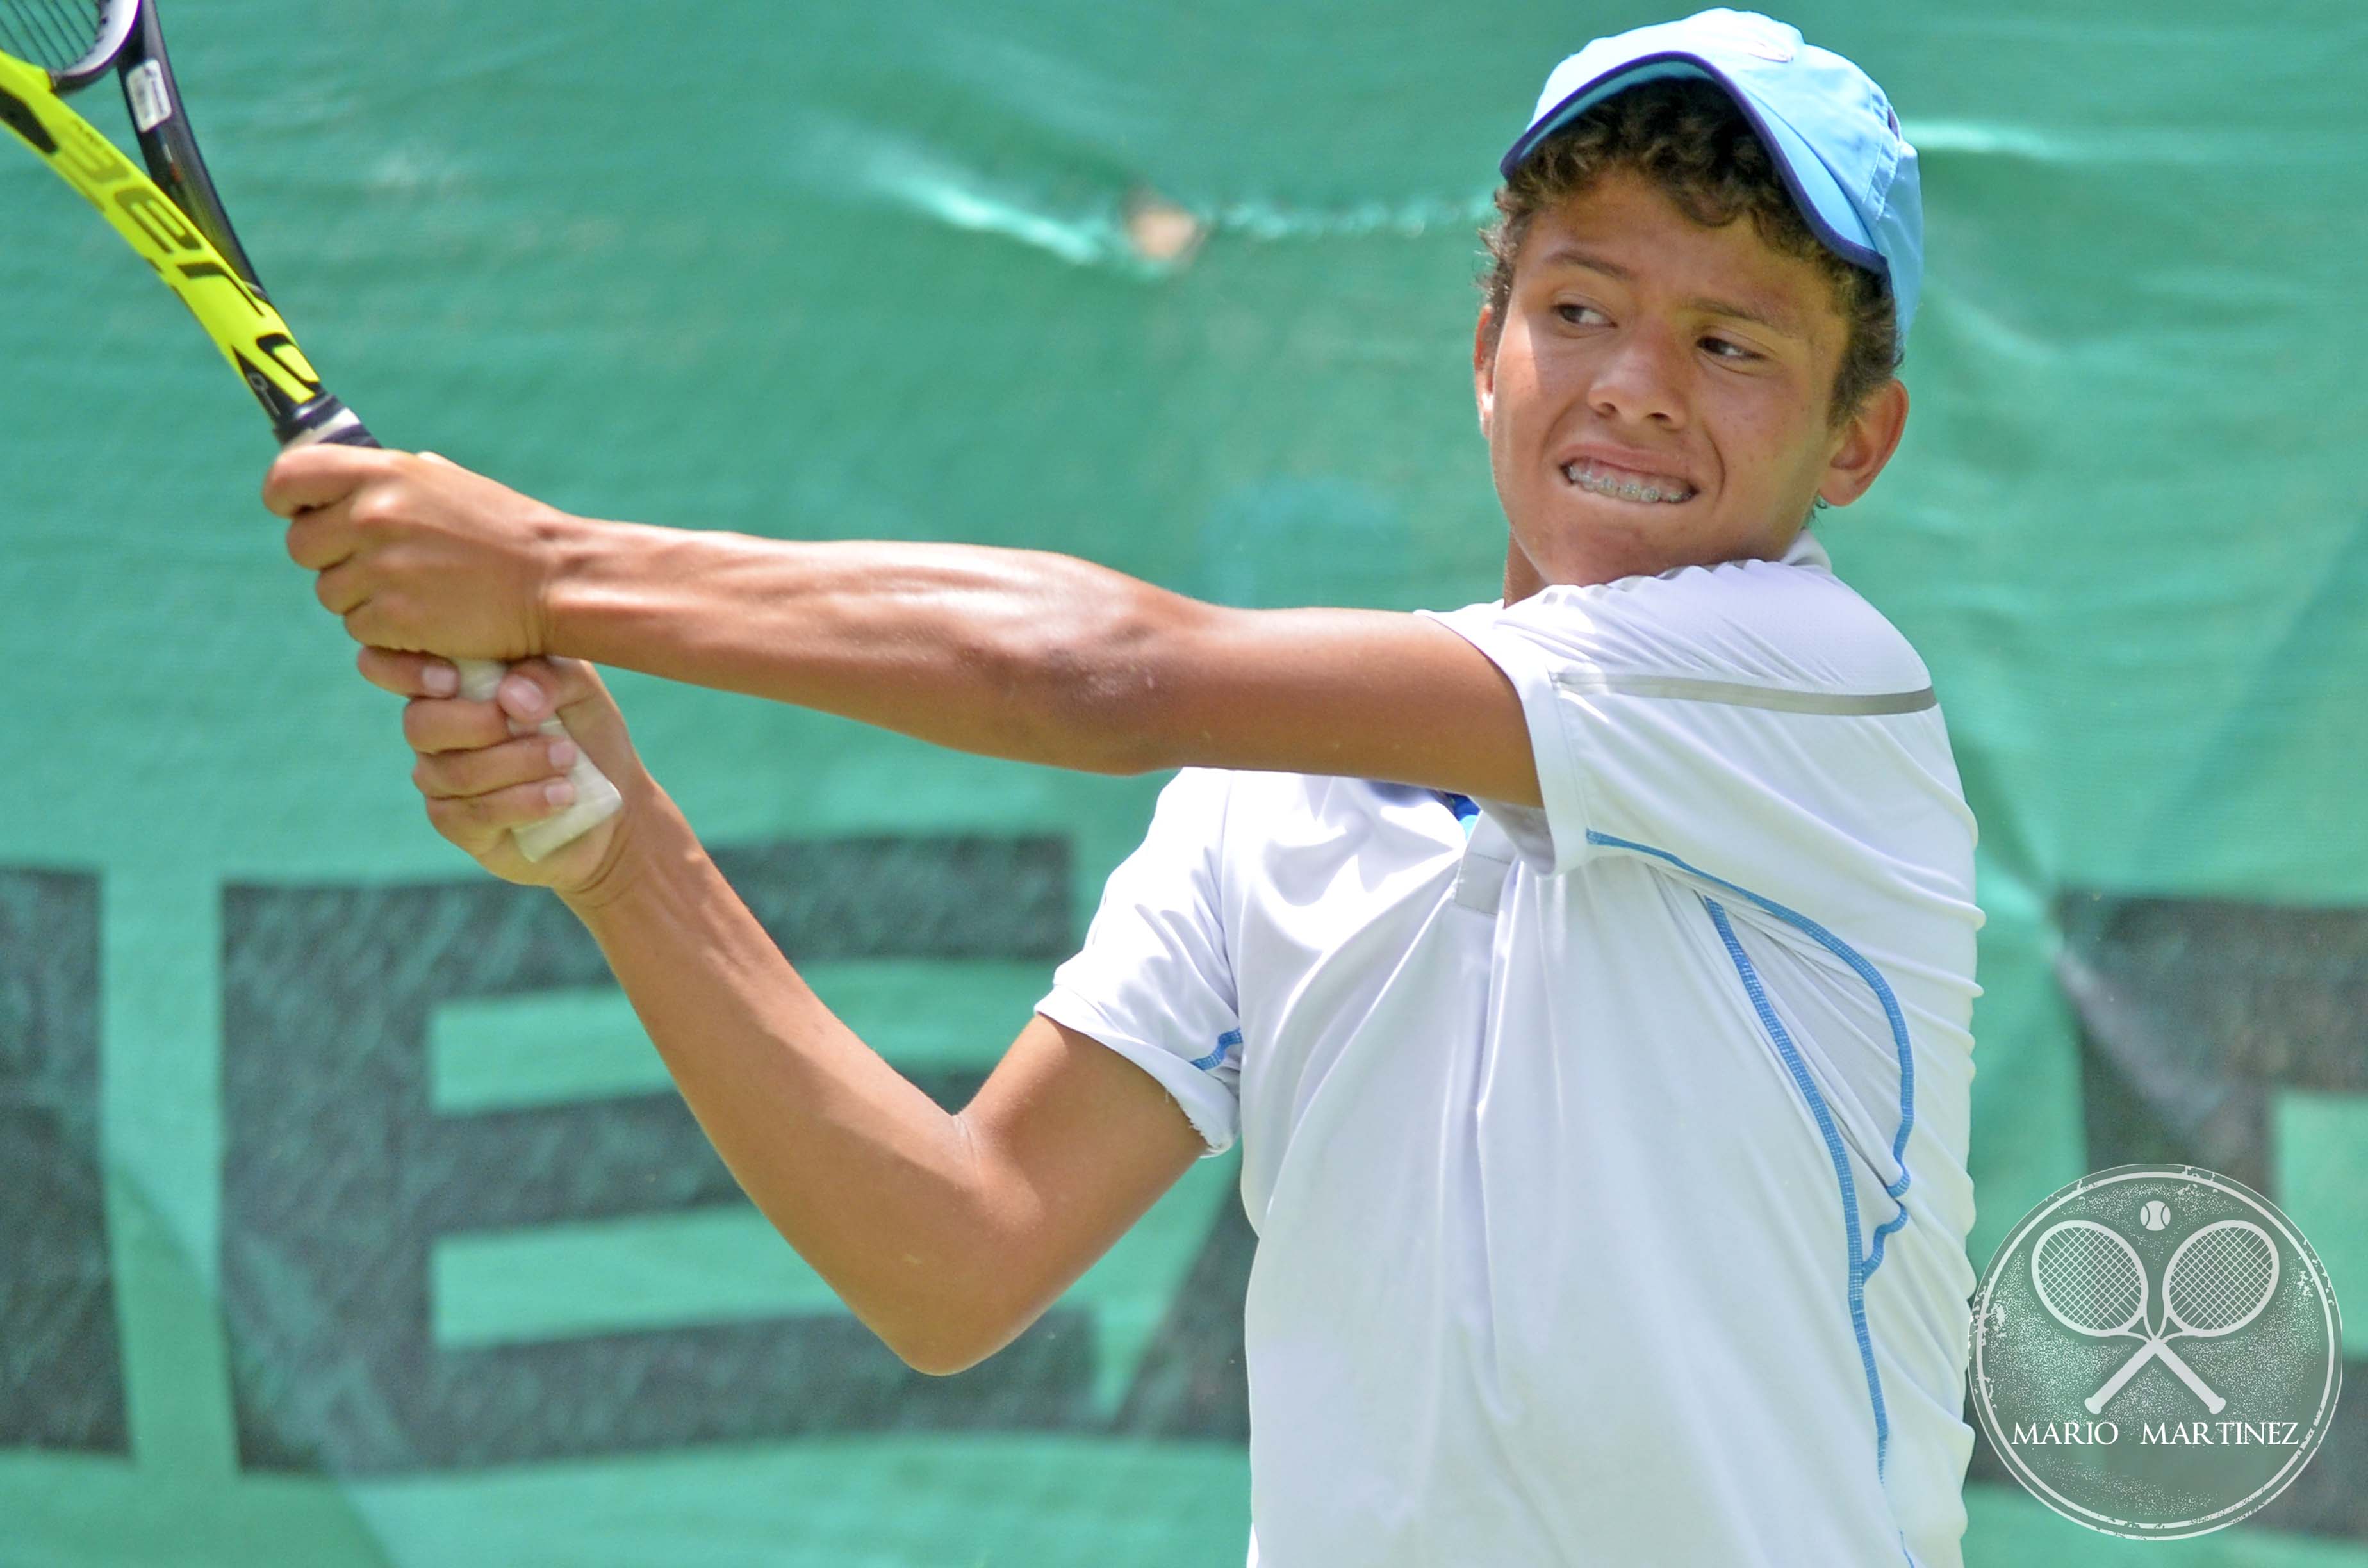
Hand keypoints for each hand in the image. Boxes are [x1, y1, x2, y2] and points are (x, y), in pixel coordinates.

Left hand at [267, 446, 575, 659]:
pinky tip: (429, 617)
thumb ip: (389, 481)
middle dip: (332, 558)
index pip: (288, 478)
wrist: (554, 582)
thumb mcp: (447, 484)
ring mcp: (380, 569)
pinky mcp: (393, 618)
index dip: (286, 499)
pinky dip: (388, 631)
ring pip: (330, 593)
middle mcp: (373, 516)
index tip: (299, 512)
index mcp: (383, 472)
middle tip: (380, 564)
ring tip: (417, 590)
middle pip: (302, 546)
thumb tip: (338, 479)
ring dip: (363, 598)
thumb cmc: (506, 532)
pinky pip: (359, 630)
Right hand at [362, 647, 643, 897]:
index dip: (405, 670)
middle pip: (420, 725)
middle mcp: (434, 730)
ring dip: (518, 763)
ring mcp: (440, 781)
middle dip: (481, 723)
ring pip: (455, 772)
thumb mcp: (578, 688)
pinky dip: (525, 801)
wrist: (611, 801)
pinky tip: (563, 795)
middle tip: (539, 723)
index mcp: (450, 683)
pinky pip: (476, 813)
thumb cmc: (584, 731)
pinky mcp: (458, 826)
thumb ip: (547, 674)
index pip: (388, 667)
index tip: (452, 679)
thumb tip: (510, 696)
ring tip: (568, 759)